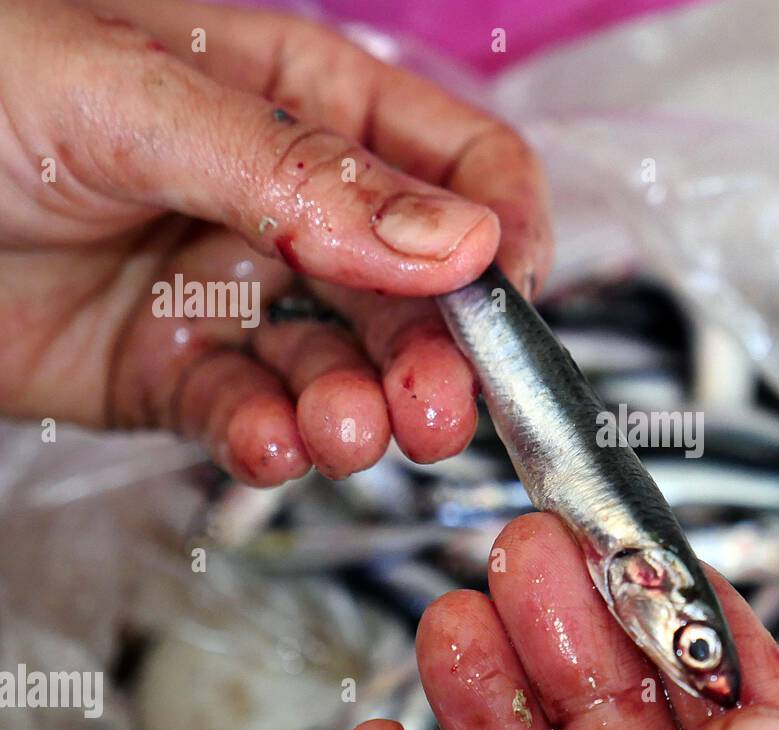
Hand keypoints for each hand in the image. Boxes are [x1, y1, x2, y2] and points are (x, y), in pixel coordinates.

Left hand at [0, 0, 549, 483]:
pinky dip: (267, 441)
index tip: (506, 300)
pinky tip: (265, 441)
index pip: (453, 162)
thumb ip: (302, 176)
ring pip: (340, 366)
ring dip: (357, 409)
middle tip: (438, 407)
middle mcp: (283, 203)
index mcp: (299, 101)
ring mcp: (230, 292)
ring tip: (347, 430)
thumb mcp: (130, 98)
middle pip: (414, 289)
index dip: (498, 230)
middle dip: (435, 354)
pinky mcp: (173, 373)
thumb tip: (457, 241)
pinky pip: (247, 416)